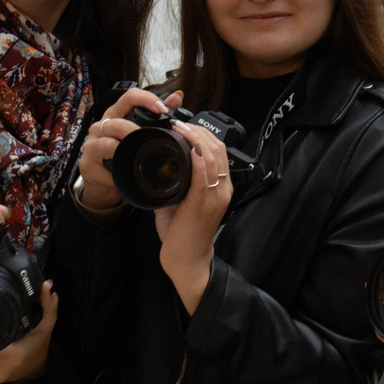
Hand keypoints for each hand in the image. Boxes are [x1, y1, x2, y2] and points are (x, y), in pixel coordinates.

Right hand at [76, 85, 175, 213]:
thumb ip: (158, 116)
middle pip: (116, 120)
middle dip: (135, 129)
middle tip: (151, 138)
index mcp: (116, 115)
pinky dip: (116, 169)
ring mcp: (92, 144)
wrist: (103, 184)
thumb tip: (177, 96)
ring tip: (137, 153)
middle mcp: (101, 126)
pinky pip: (103, 166)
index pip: (129, 96)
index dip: (146, 99)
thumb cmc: (123, 155)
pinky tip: (124, 173)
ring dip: (125, 146)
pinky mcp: (87, 163)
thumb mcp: (140, 135)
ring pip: (107, 142)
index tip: (163, 109)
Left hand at [155, 122, 233, 312]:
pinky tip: (190, 147)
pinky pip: (203, 175)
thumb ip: (176, 183)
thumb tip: (160, 167)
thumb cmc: (184, 233)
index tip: (184, 125)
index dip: (203, 133)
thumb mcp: (183, 202)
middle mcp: (222, 189)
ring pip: (212, 157)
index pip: (219, 151)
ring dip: (195, 138)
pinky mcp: (203, 204)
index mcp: (221, 187)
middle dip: (198, 130)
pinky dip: (197, 158)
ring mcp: (214, 196)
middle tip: (179, 122)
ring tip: (179, 128)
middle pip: (218, 148)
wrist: (187, 260)